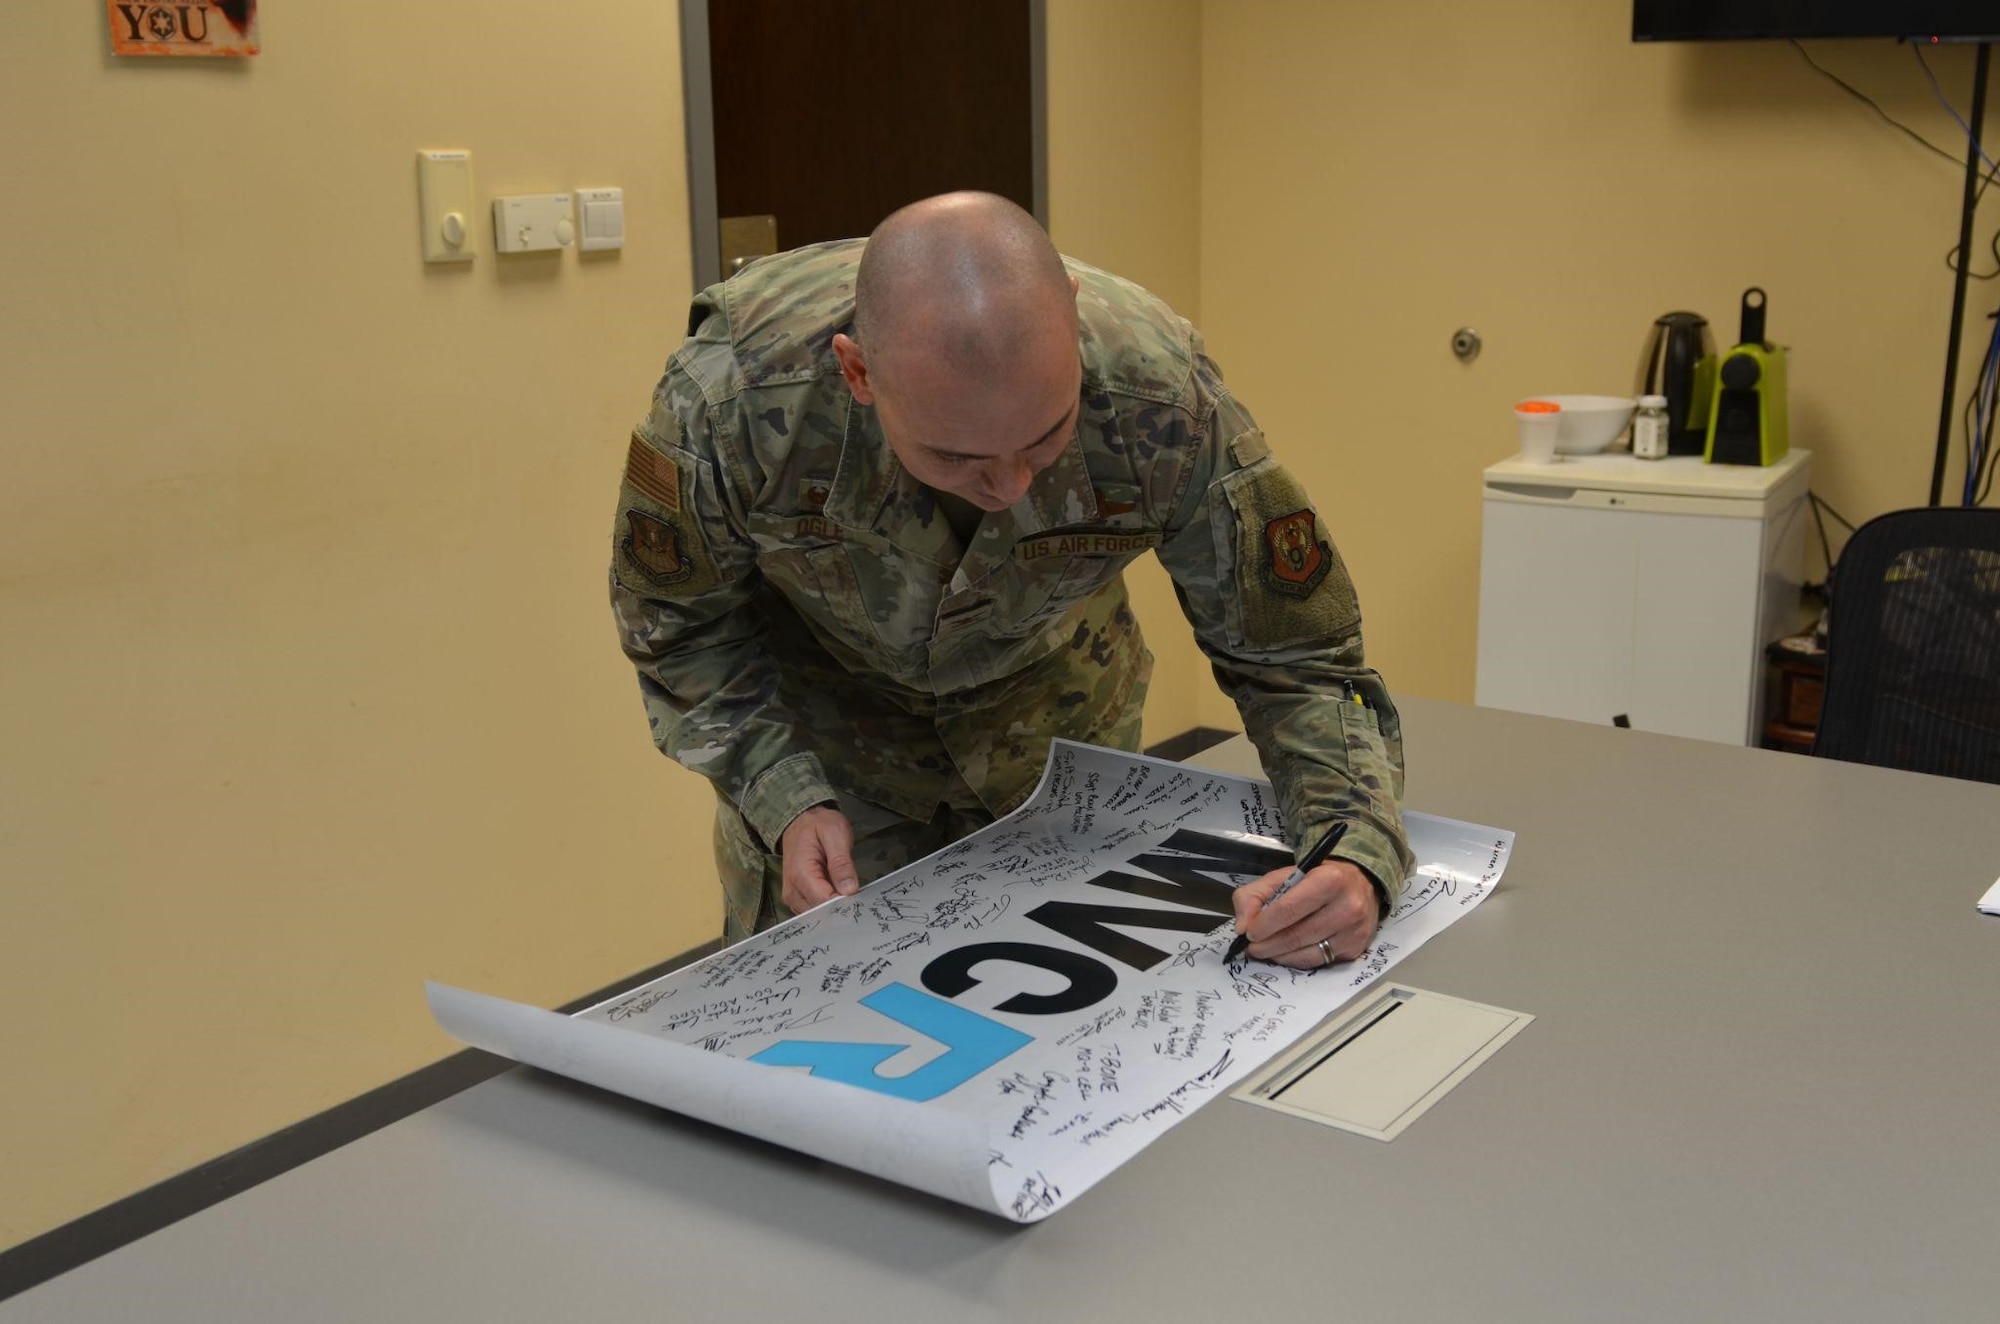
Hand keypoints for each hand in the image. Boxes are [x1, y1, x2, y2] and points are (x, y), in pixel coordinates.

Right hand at [780, 804, 859, 913]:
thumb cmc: (818, 825)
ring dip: (835, 909)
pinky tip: (840, 895)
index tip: (860, 898)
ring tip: (848, 891)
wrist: (801, 821)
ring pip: (819, 916)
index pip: (824, 902)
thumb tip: (849, 890)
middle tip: (858, 895)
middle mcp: (792, 891)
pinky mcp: (798, 899)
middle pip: (821, 913)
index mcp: (800, 874)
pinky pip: (816, 911)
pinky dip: (829, 906)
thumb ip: (841, 863)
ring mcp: (793, 897)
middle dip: (840, 908)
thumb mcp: (835, 834)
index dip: (844, 903)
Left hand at [1231, 860, 1379, 968]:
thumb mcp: (1284, 875)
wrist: (1360, 885)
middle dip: (1267, 945)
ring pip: (1306, 954)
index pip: (1289, 908)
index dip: (1265, 924)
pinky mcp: (1355, 949)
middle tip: (1251, 947)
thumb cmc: (1317, 879)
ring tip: (1265, 951)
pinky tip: (1286, 953)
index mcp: (1329, 880)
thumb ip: (1254, 895)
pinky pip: (1317, 962)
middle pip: (1297, 935)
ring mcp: (1354, 931)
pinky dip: (1296, 960)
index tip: (1248, 933)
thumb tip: (1242, 926)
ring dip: (1279, 956)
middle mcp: (1348, 906)